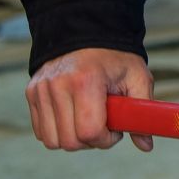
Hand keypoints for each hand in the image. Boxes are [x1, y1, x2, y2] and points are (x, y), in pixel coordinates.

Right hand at [25, 46, 154, 151]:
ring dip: (72, 139)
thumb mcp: (137, 77)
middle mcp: (58, 85)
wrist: (85, 32)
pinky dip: (57, 132)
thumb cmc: (114, 58)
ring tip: (87, 121)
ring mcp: (41, 89)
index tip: (115, 130)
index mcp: (86, 80)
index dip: (106, 139)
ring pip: (52, 141)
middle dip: (91, 141)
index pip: (90, 131)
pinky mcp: (31, 93)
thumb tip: (146, 146)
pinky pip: (41, 132)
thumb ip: (142, 111)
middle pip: (70, 141)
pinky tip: (72, 117)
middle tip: (103, 125)